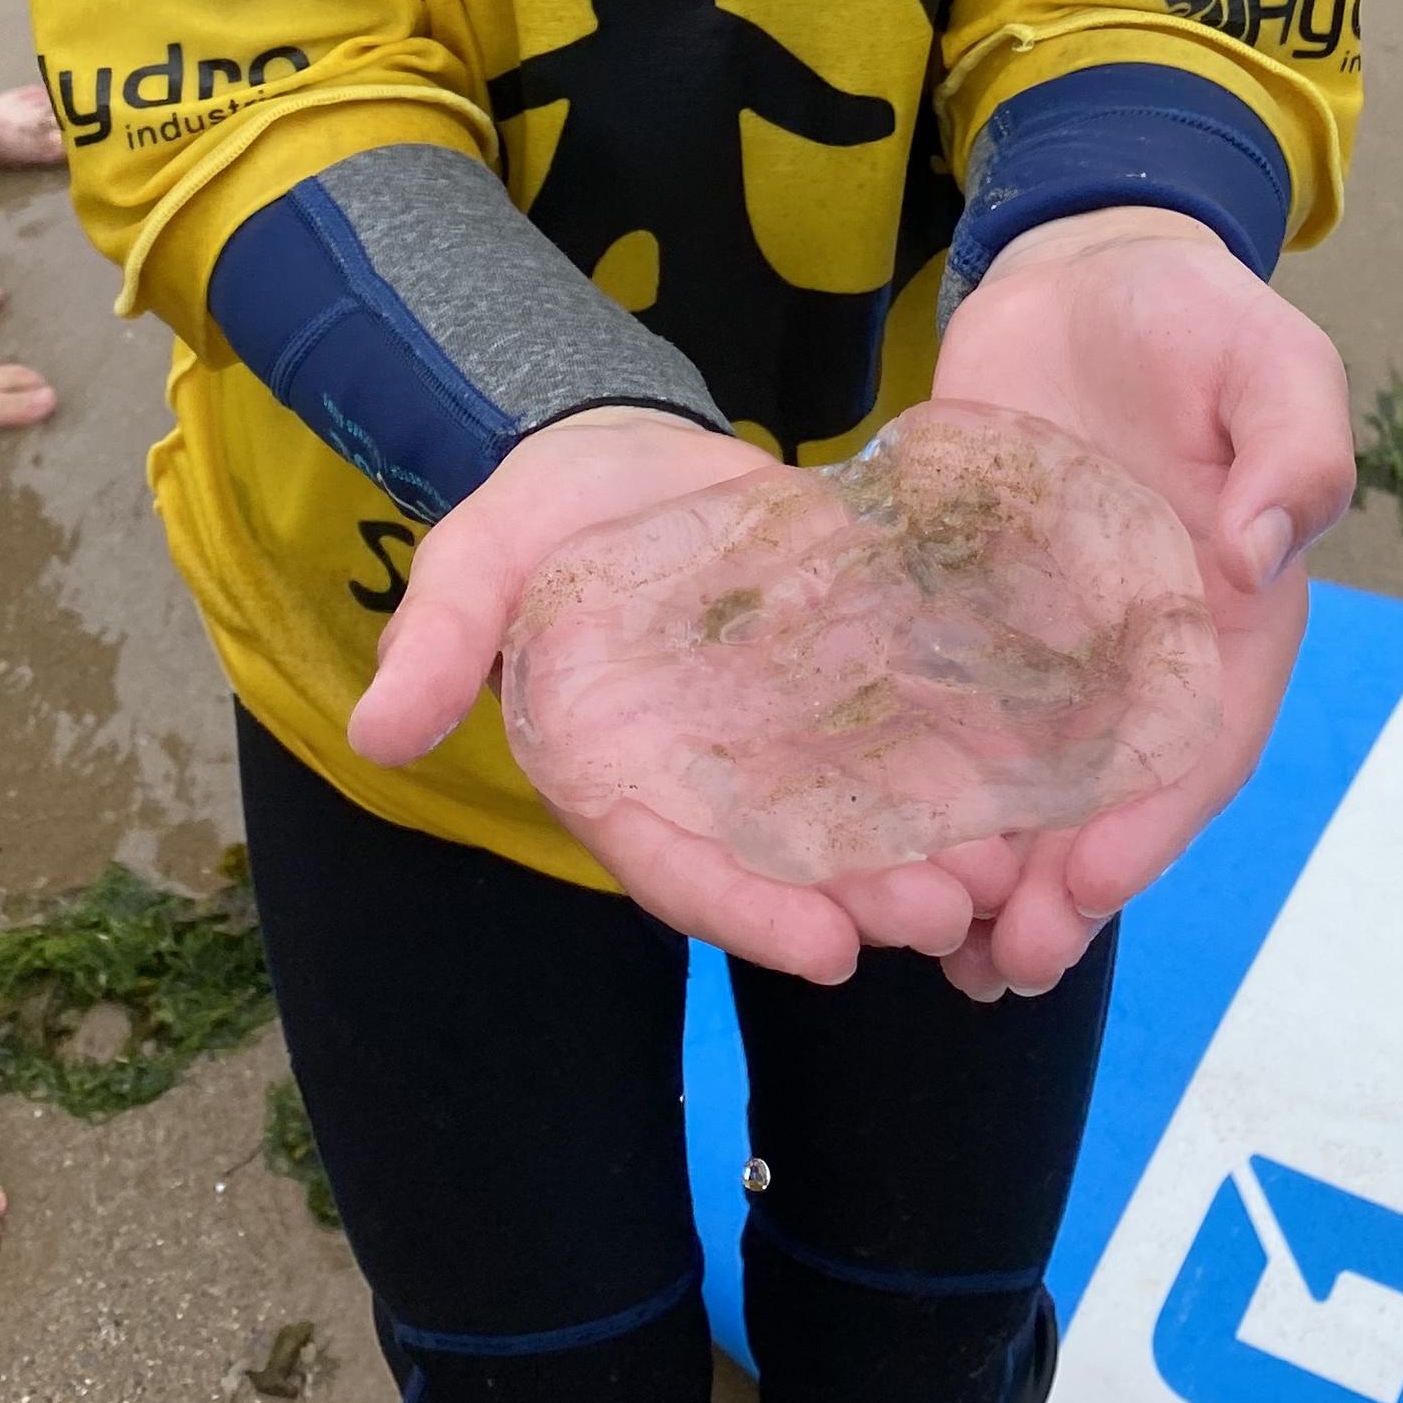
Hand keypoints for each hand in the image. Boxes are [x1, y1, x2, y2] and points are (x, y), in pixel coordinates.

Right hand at [351, 413, 988, 981]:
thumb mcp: (476, 560)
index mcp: (614, 774)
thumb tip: (377, 731)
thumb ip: (439, 642)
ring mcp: (778, 733)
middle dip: (868, 898)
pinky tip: (1025, 781)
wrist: (623, 450)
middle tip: (948, 915)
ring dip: (929, 850)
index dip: (749, 912)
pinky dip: (957, 763)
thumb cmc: (538, 513)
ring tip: (1003, 873)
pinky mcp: (838, 673)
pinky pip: (900, 729)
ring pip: (858, 813)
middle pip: (791, 860)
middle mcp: (706, 776)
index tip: (823, 952)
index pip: (680, 866)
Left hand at [930, 210, 1354, 999]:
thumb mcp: (1269, 359)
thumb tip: (1262, 551)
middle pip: (1106, 794)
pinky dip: (911, 775)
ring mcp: (1051, 637)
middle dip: (1059, 888)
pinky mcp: (969, 603)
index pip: (1198, 745)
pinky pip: (938, 702)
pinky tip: (854, 837)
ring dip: (984, 863)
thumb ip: (1293, 450)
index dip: (1151, 824)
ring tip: (932, 949)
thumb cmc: (1196, 312)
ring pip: (1022, 776)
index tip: (1091, 887)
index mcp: (1231, 617)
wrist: (1085, 266)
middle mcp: (1142, 650)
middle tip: (997, 966)